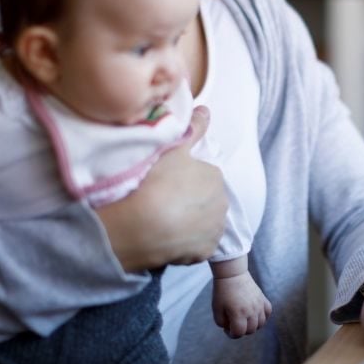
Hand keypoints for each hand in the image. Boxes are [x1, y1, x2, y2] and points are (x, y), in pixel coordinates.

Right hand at [96, 105, 228, 270]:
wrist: (141, 226)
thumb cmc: (155, 181)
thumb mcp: (172, 148)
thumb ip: (193, 128)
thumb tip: (206, 109)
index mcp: (215, 176)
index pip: (204, 175)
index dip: (184, 179)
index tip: (166, 183)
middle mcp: (222, 204)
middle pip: (206, 200)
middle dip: (190, 200)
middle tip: (163, 201)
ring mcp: (214, 230)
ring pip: (203, 223)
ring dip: (189, 222)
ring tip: (163, 220)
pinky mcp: (204, 254)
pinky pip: (196, 246)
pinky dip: (185, 243)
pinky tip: (166, 237)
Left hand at [212, 273, 272, 337]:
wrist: (231, 273)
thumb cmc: (222, 291)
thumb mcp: (216, 309)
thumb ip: (222, 323)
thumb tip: (230, 328)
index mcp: (238, 314)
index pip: (238, 333)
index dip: (231, 334)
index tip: (226, 328)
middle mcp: (251, 311)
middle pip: (250, 330)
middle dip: (241, 330)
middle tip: (234, 322)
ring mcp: (258, 304)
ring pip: (261, 324)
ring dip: (252, 325)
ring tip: (244, 319)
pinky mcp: (262, 298)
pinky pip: (268, 312)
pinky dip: (263, 316)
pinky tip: (255, 314)